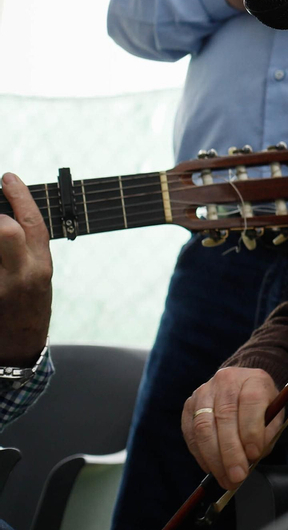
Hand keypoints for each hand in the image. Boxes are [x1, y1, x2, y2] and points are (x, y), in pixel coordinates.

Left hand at [0, 173, 50, 366]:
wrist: (15, 352)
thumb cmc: (28, 310)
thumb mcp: (38, 276)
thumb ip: (25, 248)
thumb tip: (5, 219)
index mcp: (40, 267)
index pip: (31, 223)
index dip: (19, 196)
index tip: (7, 177)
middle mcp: (19, 275)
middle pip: (4, 231)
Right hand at [182, 367, 283, 489]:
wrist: (243, 388)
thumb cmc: (261, 406)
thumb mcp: (275, 415)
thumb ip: (267, 433)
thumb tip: (251, 457)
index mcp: (253, 379)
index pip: (251, 401)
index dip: (251, 430)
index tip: (254, 455)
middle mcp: (226, 381)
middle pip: (225, 417)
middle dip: (230, 453)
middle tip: (237, 476)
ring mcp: (204, 392)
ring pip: (204, 427)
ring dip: (214, 458)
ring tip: (225, 478)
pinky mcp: (189, 406)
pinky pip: (191, 434)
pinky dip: (201, 455)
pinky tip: (212, 468)